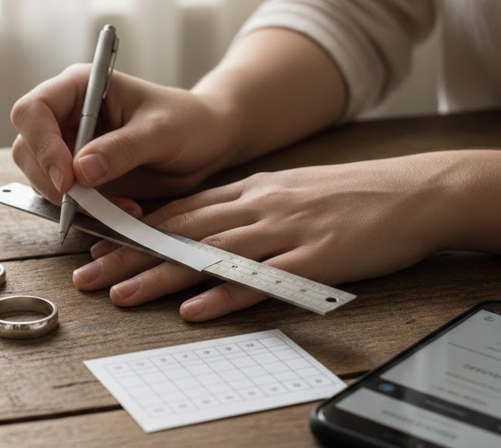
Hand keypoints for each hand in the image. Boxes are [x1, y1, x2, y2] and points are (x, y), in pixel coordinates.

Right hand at [10, 64, 234, 212]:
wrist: (206, 143)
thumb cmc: (188, 122)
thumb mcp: (161, 132)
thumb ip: (122, 149)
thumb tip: (80, 170)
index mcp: (80, 87)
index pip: (33, 111)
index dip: (42, 146)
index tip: (68, 179)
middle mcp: (67, 116)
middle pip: (28, 149)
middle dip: (51, 182)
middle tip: (86, 205)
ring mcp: (69, 147)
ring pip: (40, 178)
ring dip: (69, 202)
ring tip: (116, 209)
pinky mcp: (80, 177)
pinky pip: (63, 199)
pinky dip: (82, 212)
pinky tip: (116, 213)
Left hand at [72, 153, 474, 321]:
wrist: (413, 191)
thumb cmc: (349, 195)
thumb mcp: (287, 191)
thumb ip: (244, 207)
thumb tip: (203, 223)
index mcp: (250, 192)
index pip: (179, 212)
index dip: (135, 231)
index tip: (97, 247)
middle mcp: (257, 209)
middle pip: (182, 233)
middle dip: (129, 255)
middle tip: (87, 276)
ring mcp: (283, 234)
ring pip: (210, 255)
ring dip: (161, 276)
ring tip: (121, 295)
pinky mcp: (313, 261)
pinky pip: (263, 281)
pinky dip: (225, 295)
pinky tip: (195, 309)